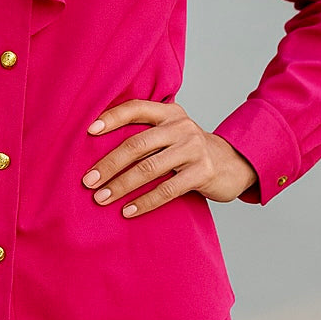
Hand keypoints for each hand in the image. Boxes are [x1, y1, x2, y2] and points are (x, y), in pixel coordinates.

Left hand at [81, 99, 256, 217]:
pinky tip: (128, 211)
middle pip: (137, 144)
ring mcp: (193, 148)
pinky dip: (145, 201)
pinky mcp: (202, 172)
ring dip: (121, 186)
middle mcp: (181, 126)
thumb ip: (145, 132)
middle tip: (88, 181)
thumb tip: (96, 143)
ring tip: (101, 199)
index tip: (88, 131)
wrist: (232, 164)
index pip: (136, 108)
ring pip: (149, 169)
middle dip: (109, 164)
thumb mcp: (171, 133)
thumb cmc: (189, 150)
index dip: (112, 118)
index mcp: (169, 113)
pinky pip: (167, 189)